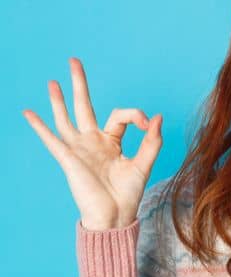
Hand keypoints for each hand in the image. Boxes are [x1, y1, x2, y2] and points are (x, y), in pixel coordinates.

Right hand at [21, 57, 163, 230]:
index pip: (121, 116)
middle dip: (79, 84)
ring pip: (66, 118)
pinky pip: (52, 140)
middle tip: (74, 60)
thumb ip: (151, 141)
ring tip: (53, 81)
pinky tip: (28, 112)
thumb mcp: (144, 164)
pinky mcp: (69, 159)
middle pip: (84, 106)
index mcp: (111, 141)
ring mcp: (79, 149)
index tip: (147, 124)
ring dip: (59, 100)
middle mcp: (92, 141)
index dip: (136, 116)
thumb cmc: (128, 193)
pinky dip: (39, 126)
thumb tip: (157, 117)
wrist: (115, 216)